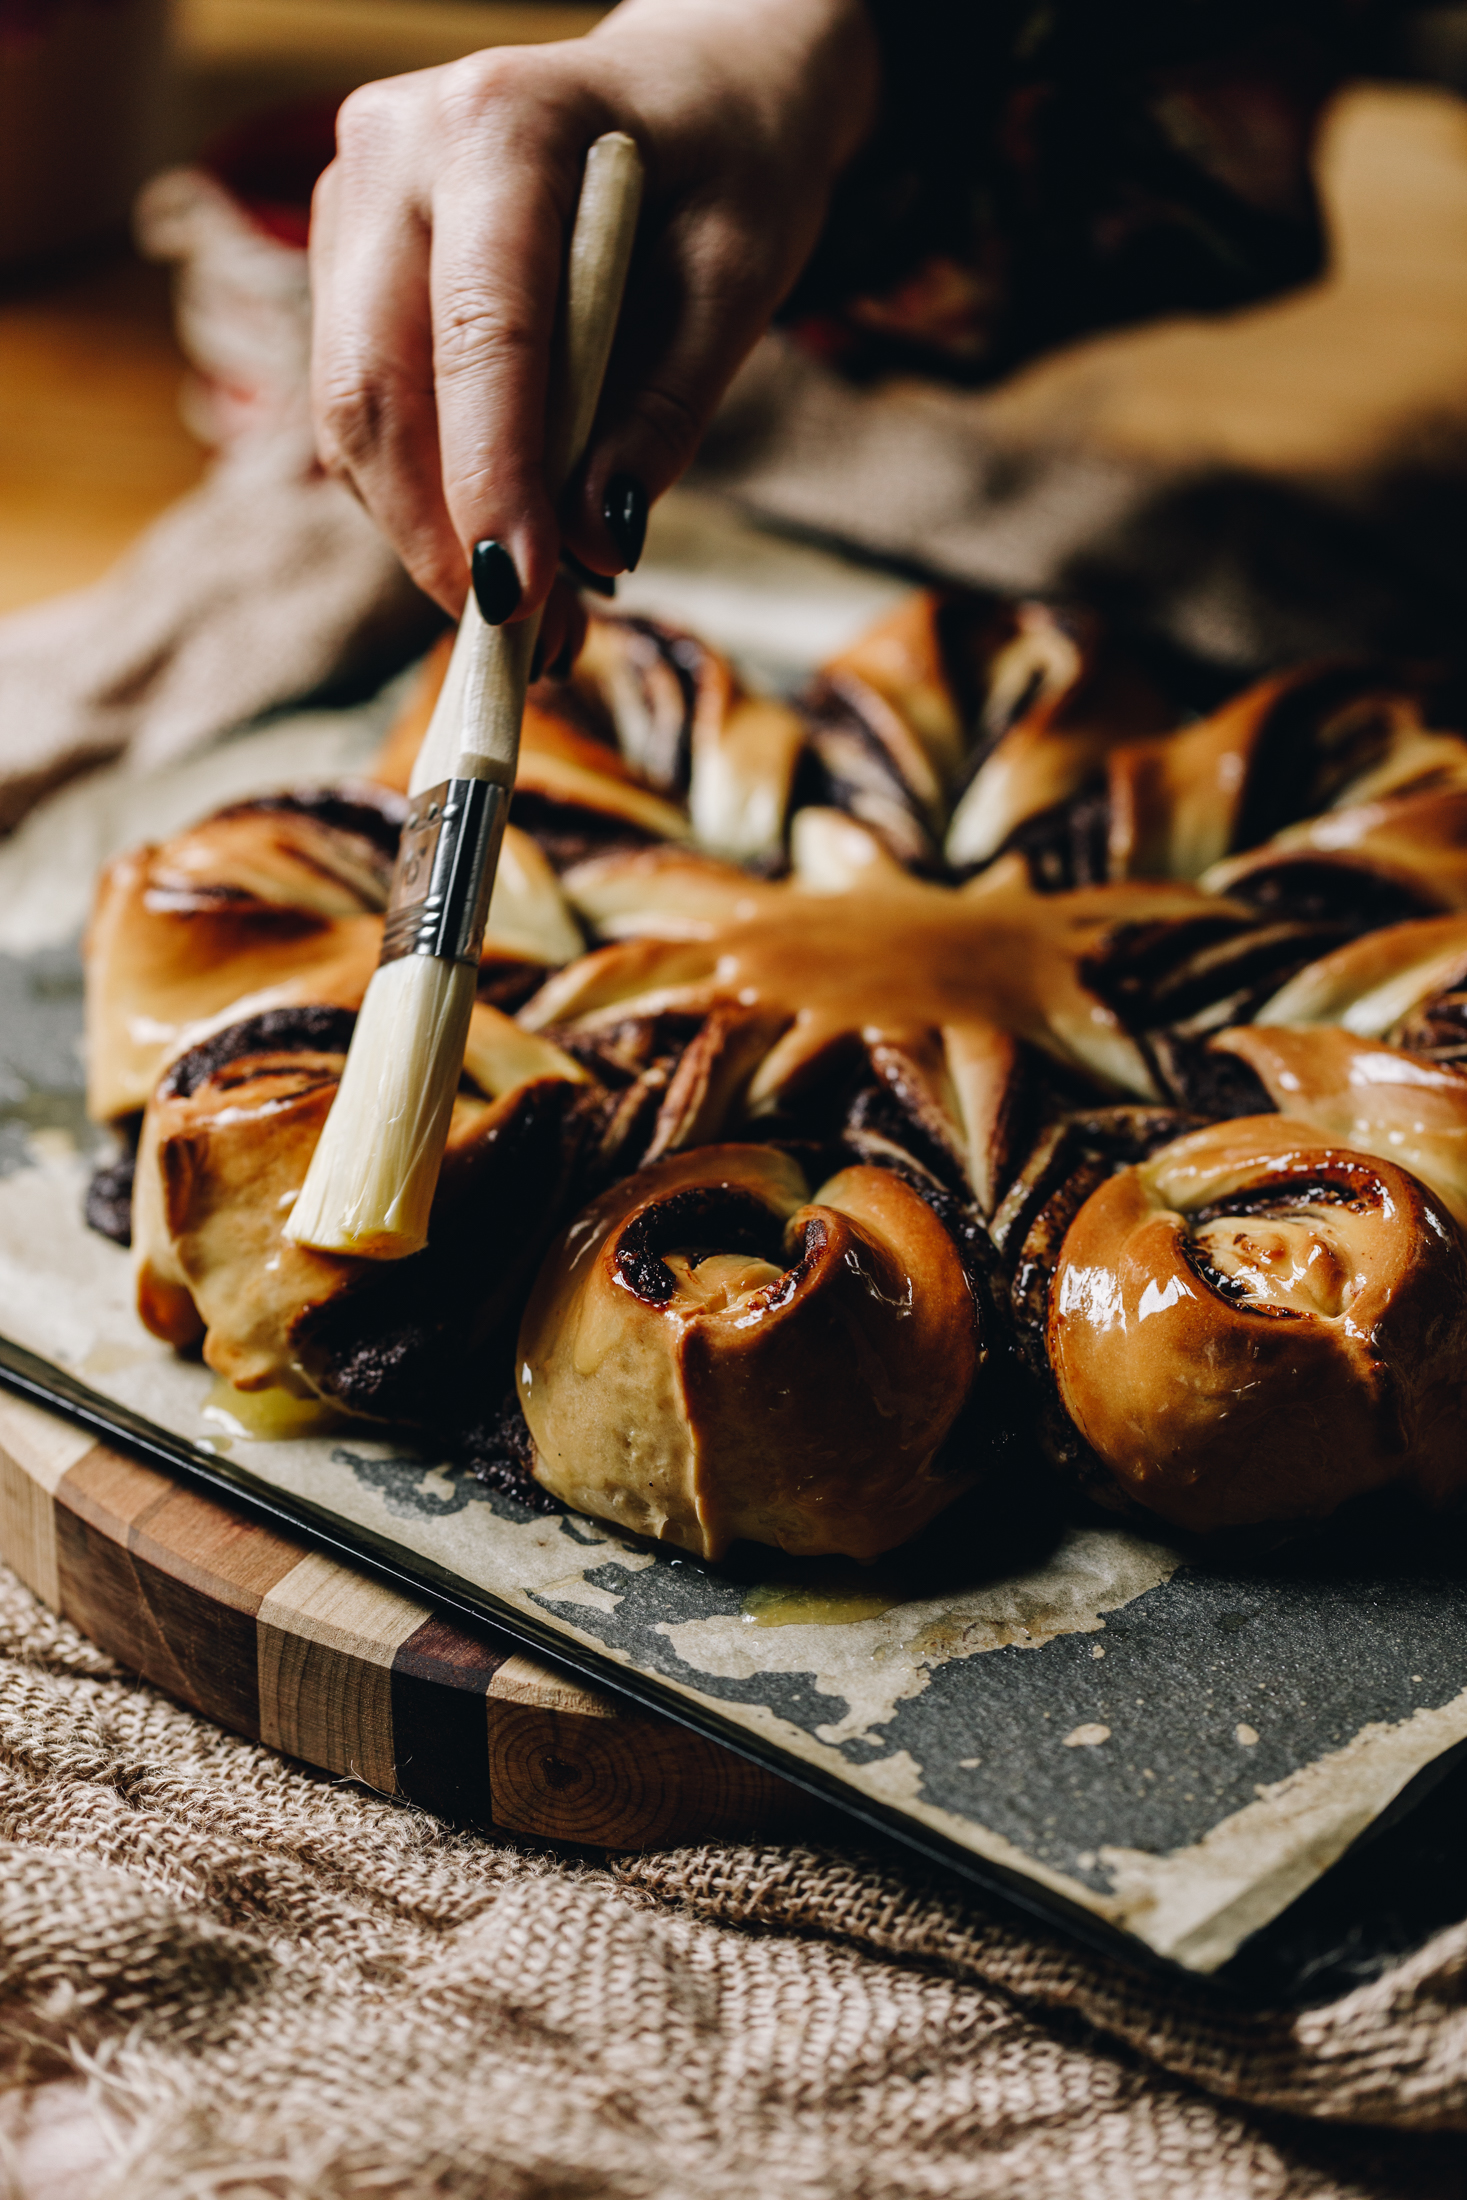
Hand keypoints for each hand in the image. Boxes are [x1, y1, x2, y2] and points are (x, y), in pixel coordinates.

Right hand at [308, 0, 879, 644]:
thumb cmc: (732, 165)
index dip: (491, 481)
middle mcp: (393, 147)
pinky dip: (425, 497)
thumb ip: (662, 408)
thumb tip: (591, 544)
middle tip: (533, 643)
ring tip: (539, 614)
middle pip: (374, 387)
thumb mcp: (739, 279)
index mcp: (501, 122)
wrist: (695, 84)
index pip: (478, 334)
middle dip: (443, 538)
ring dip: (431, 535)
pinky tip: (503, 544)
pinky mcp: (345, 256)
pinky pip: (364, 411)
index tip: (521, 601)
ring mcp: (350, 199)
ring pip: (351, 415)